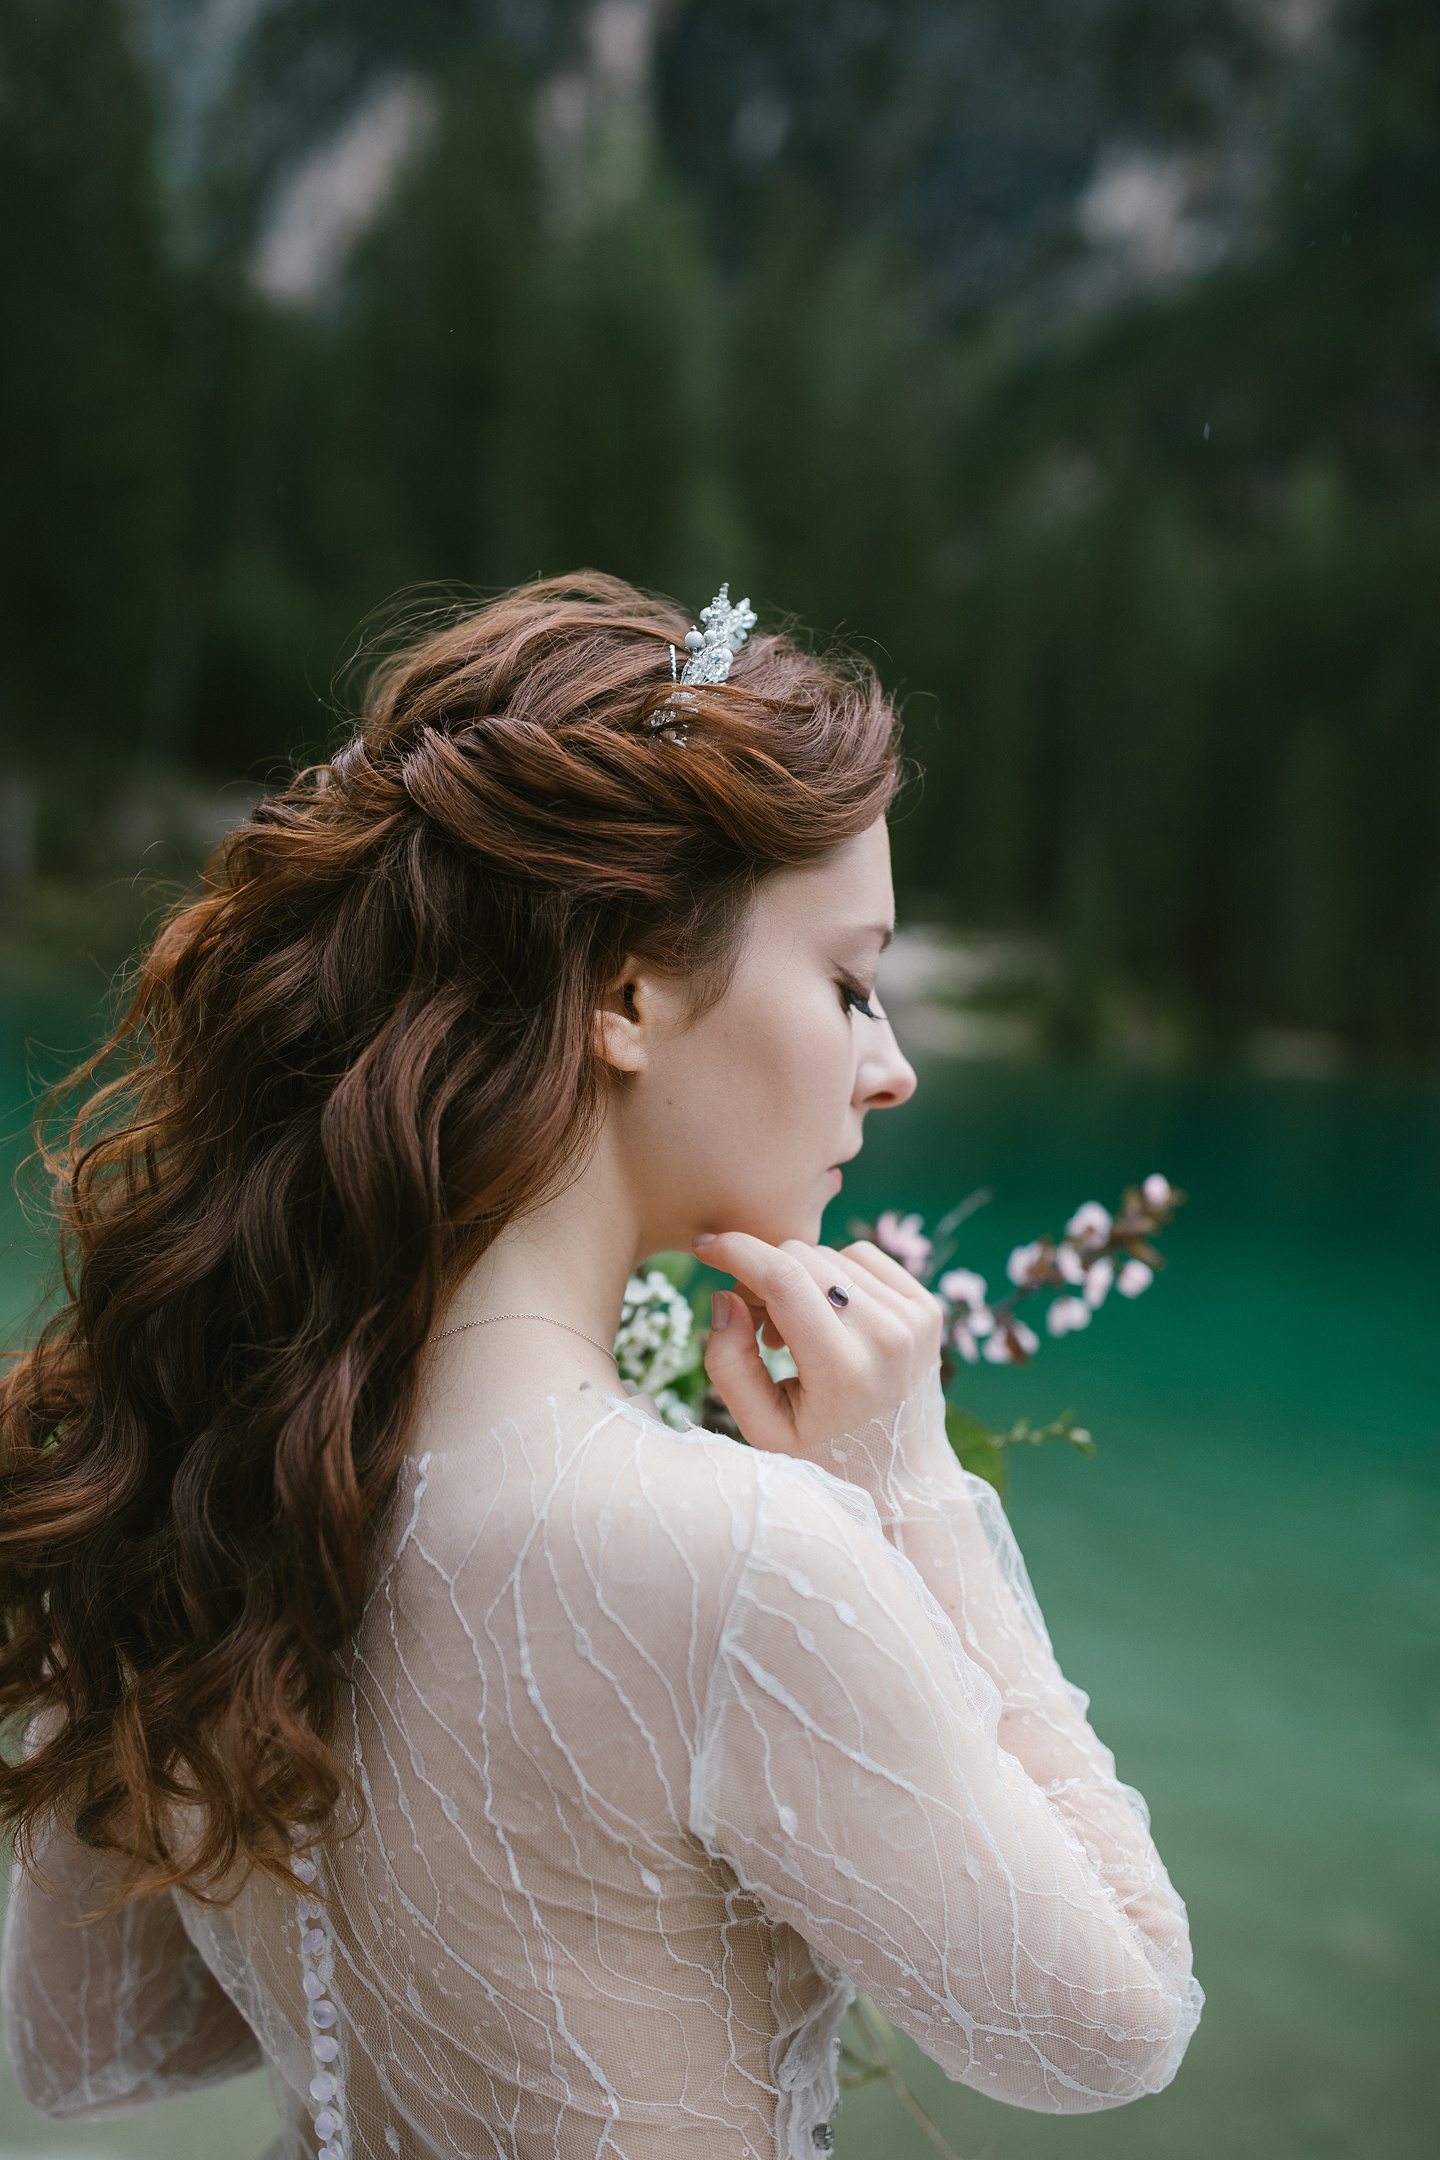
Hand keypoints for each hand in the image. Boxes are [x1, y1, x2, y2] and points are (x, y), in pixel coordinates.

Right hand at [694, 1232, 945, 1466]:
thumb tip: (726, 1296)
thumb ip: (729, 1363)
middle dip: (764, 1276)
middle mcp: (887, 1336)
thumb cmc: (824, 1457)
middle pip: (802, 1257)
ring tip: (798, 1334)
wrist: (904, 1478)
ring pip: (830, 1253)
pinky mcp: (928, 1307)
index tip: (704, 1248)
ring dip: (800, 1280)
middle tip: (759, 1327)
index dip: (735, 1251)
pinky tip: (830, 1318)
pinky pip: (863, 1257)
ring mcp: (914, 1319)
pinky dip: (835, 1275)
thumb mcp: (762, 1429)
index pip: (782, 1278)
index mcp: (843, 1370)